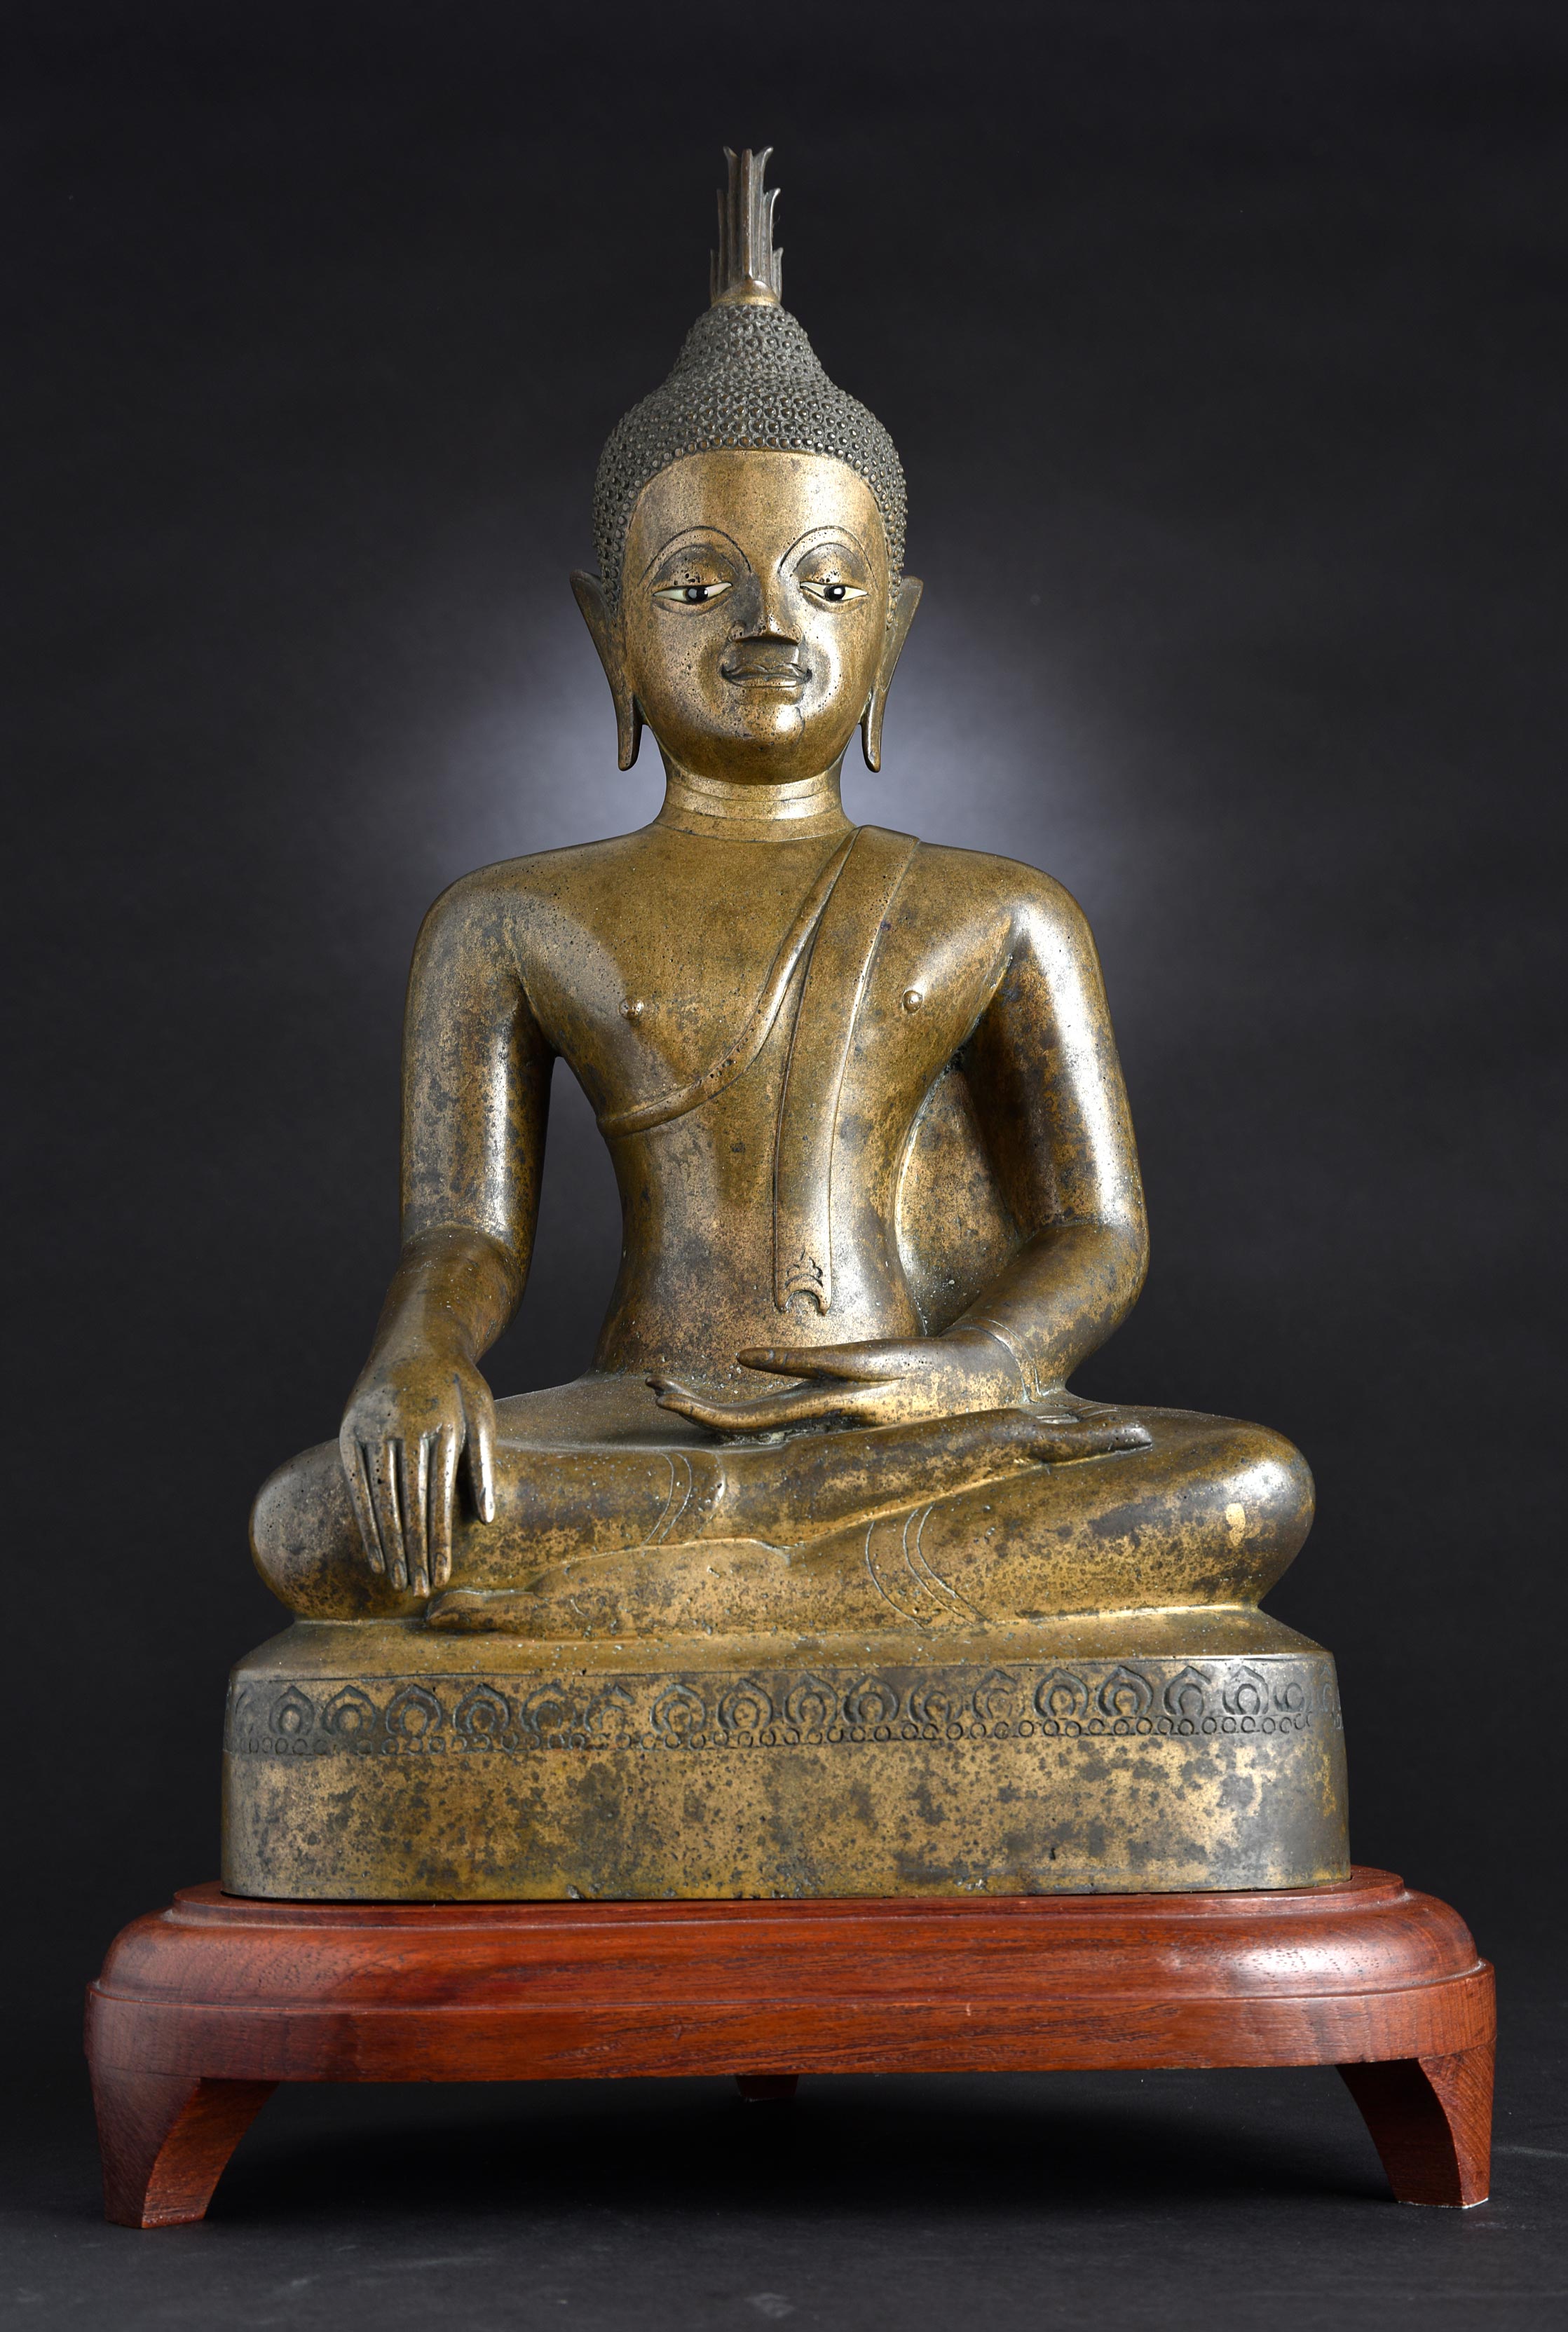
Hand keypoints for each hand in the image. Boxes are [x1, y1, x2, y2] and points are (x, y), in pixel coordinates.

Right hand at [338, 1337, 495, 1595]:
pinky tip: (375, 1554)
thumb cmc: (456, 1383)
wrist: (415, 1337)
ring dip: (388, 1546)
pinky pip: (356, 1487)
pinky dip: (365, 1523)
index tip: (444, 1575)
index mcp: (440, 1425)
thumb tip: (486, 1519)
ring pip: (379, 1500)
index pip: (438, 1498)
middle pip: (407, 1505)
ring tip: (398, 1582)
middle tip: (420, 1591)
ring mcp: (370, 1430)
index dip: (439, 1541)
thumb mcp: (482, 1411)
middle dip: (414, 1552)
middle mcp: (401, 1428)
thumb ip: (483, 1463)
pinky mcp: (349, 1433)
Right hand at [650, 1327, 1026, 1434]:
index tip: (662, 1398)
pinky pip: (822, 1366)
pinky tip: (746, 1359)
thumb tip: (802, 1382)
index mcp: (826, 1417)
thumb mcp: (879, 1391)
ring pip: (776, 1406)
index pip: (752, 1424)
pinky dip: (784, 1364)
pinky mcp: (876, 1365)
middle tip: (652, 1394)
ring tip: (676, 1394)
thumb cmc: (937, 1391)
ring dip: (724, 1404)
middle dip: (699, 1410)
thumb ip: (838, 1388)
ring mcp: (849, 1390)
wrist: (990, 1374)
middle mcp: (830, 1410)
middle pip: (751, 1420)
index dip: (705, 1416)